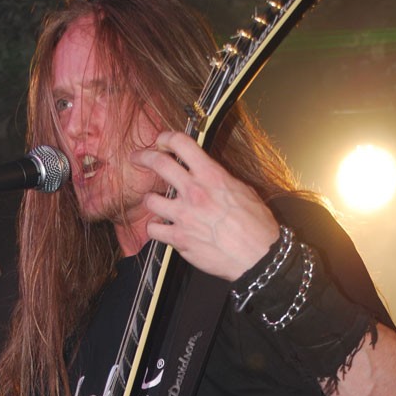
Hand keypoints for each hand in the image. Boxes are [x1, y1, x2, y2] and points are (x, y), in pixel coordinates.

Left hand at [131, 131, 279, 279]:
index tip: (161, 141)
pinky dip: (155, 228)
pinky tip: (161, 228)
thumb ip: (221, 180)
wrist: (258, 257)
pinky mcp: (179, 239)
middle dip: (143, 157)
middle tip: (137, 158)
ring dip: (151, 199)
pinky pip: (153, 230)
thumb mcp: (244, 191)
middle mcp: (194, 192)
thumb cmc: (257, 226)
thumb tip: (209, 175)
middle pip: (158, 163)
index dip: (166, 138)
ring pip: (150, 199)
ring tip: (155, 202)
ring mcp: (184, 216)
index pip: (182, 143)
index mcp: (212, 175)